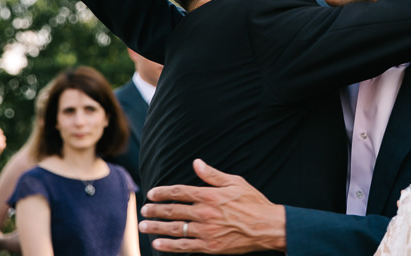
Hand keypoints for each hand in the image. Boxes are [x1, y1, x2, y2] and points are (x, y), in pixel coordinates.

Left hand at [139, 159, 285, 253]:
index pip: (179, 192)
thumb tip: (196, 163)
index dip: (162, 192)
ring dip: (156, 227)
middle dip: (155, 210)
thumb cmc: (253, 202)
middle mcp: (205, 213)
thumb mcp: (235, 182)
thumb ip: (212, 174)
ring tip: (143, 226)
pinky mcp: (209, 247)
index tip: (151, 193)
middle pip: (173, 210)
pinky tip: (157, 243)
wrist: (267, 227)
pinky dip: (168, 245)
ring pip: (175, 229)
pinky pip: (184, 247)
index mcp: (210, 195)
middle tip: (143, 210)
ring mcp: (206, 231)